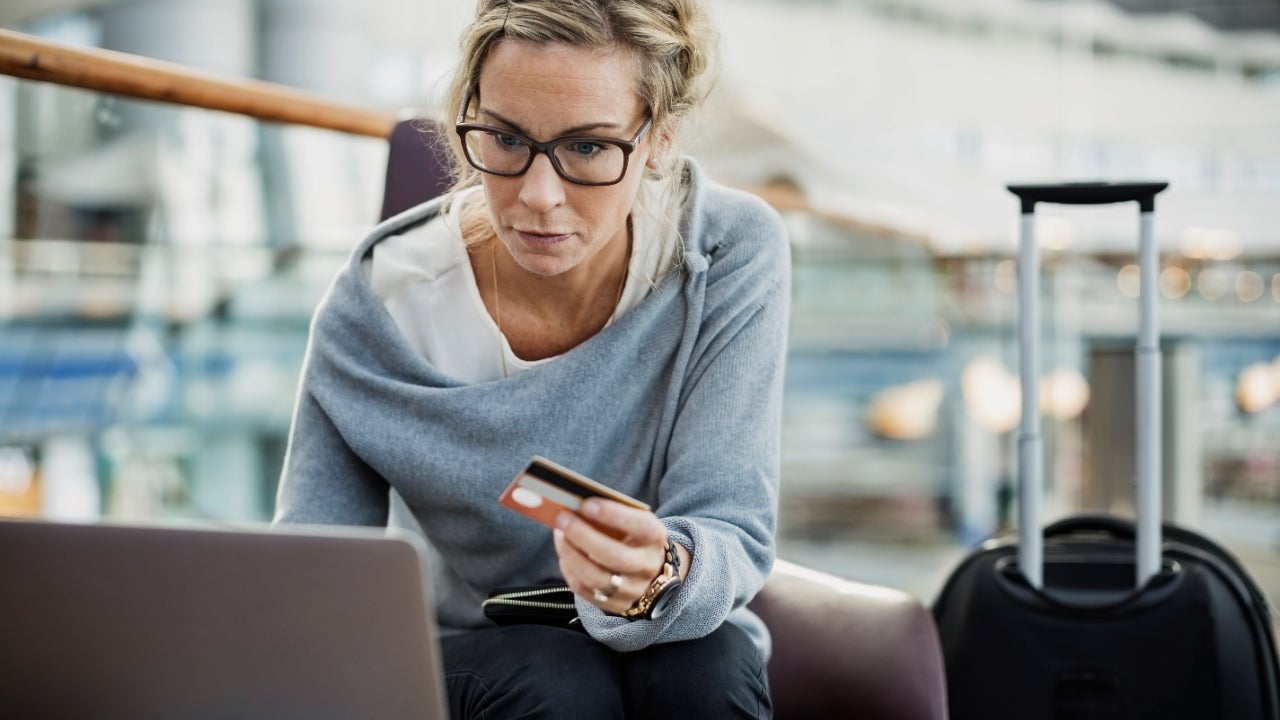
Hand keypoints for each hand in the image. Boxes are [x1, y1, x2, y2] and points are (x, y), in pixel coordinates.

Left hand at [552, 498, 686, 613]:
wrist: (648, 569)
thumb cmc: (632, 536)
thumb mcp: (631, 521)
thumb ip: (609, 514)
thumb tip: (574, 506)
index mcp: (655, 539)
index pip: (640, 527)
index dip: (613, 515)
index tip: (586, 504)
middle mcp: (648, 566)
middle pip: (614, 555)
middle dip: (583, 535)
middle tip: (562, 519)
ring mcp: (633, 589)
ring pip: (596, 577)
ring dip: (571, 554)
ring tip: (559, 535)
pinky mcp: (616, 605)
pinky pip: (585, 590)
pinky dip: (570, 570)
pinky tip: (565, 555)